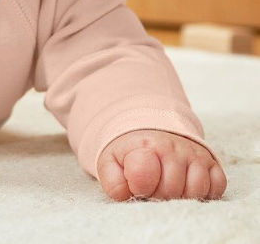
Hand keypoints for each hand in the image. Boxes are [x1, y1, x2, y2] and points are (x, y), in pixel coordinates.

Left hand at [97, 130, 225, 200]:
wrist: (149, 132)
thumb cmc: (130, 154)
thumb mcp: (110, 163)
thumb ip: (112, 180)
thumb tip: (124, 194)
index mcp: (144, 147)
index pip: (144, 176)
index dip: (139, 188)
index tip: (137, 186)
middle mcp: (172, 147)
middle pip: (172, 189)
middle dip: (160, 195)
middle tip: (153, 187)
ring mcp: (194, 154)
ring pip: (197, 189)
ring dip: (183, 196)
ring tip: (169, 187)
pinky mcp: (211, 161)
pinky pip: (217, 185)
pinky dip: (205, 192)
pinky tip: (187, 186)